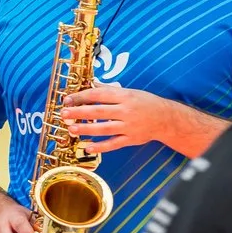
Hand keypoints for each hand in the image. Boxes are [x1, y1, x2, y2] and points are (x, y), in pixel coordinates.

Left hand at [61, 84, 181, 153]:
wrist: (167, 118)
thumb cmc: (146, 103)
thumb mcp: (130, 92)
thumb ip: (110, 91)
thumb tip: (92, 85)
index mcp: (125, 96)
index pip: (99, 94)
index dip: (82, 96)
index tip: (68, 99)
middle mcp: (126, 111)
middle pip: (99, 111)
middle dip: (79, 112)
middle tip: (64, 113)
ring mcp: (129, 126)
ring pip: (104, 128)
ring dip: (86, 129)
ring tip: (71, 129)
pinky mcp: (131, 139)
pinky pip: (114, 144)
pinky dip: (100, 147)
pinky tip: (87, 148)